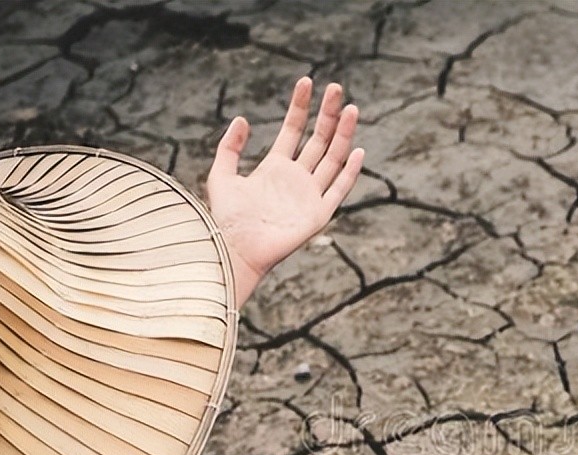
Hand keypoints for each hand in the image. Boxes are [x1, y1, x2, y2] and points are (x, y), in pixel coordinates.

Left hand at [206, 76, 364, 306]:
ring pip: (332, 159)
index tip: (306, 82)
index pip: (293, 130)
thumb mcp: (221, 175)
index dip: (300, 107)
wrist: (235, 249)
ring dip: (341, 134)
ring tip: (350, 109)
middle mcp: (296, 179)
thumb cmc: (225, 219)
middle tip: (335, 88)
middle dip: (327, 114)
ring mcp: (309, 196)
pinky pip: (338, 190)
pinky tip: (356, 150)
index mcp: (275, 168)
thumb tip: (243, 119)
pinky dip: (349, 172)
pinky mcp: (318, 214)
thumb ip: (230, 148)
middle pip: (318, 140)